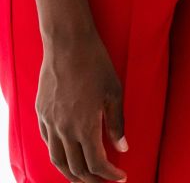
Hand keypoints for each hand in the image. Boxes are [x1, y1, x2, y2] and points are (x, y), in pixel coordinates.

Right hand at [35, 28, 127, 182]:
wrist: (68, 45)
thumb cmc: (97, 65)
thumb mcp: (115, 93)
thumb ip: (117, 123)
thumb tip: (123, 148)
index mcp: (84, 126)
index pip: (96, 163)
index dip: (109, 174)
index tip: (120, 177)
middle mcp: (63, 129)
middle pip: (75, 167)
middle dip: (91, 179)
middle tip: (105, 182)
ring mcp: (49, 122)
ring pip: (57, 159)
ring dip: (71, 173)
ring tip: (85, 178)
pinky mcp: (41, 114)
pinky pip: (48, 143)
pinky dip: (58, 155)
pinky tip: (68, 155)